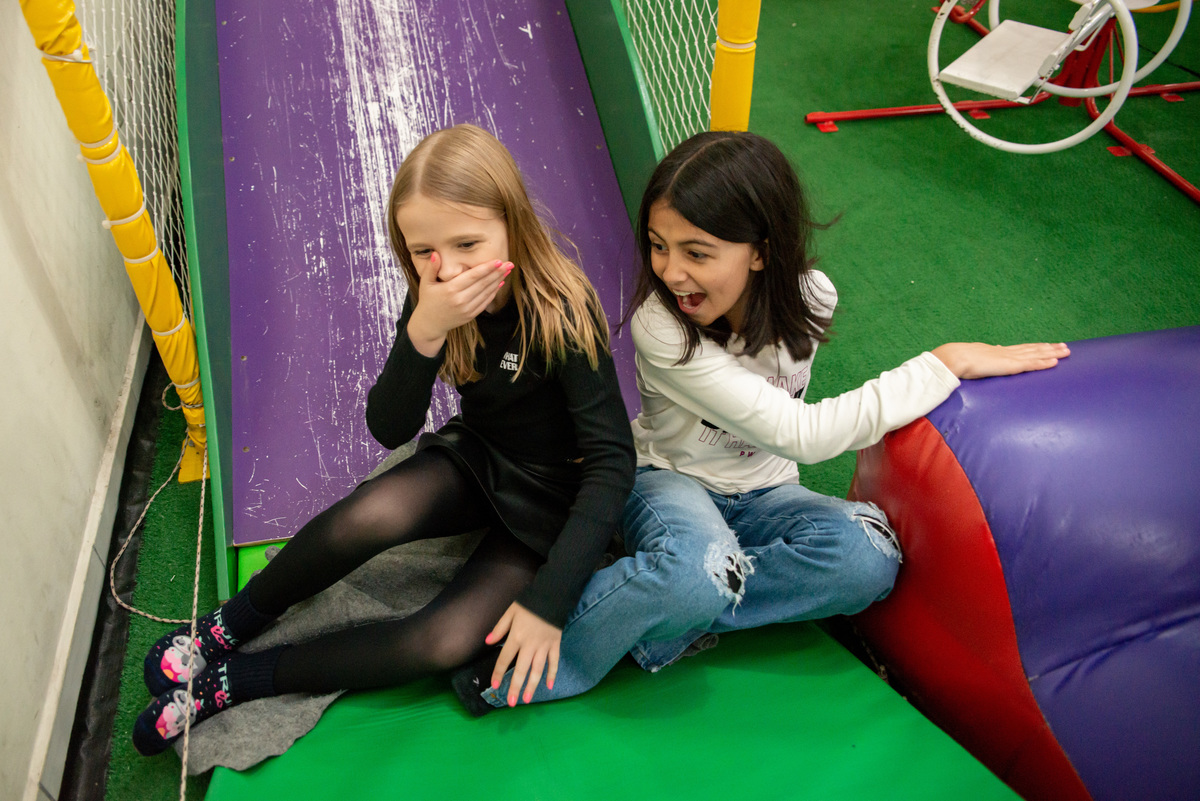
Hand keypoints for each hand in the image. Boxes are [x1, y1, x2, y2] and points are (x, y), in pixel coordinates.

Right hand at [407, 253, 510, 355]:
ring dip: (498, 281)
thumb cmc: (428, 300)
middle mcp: (460, 300)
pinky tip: (500, 283)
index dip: (486, 268)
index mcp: (450, 290)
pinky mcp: (471, 315)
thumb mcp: (426, 283)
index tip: (498, 260)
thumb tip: (435, 253)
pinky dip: (493, 293)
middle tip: (509, 264)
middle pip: (483, 284)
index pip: (472, 276)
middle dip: (497, 273)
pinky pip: (485, 302)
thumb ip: (431, 268)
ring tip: (507, 271)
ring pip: (486, 293)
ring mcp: (467, 309)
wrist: (430, 324)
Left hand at [486, 602, 561, 705]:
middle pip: (521, 669)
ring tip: (526, 699)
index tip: (494, 685)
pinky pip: (554, 662)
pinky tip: (548, 686)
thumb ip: (499, 628)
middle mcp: (530, 645)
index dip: (498, 673)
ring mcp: (544, 646)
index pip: (505, 659)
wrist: (552, 596)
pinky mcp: (555, 645)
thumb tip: (487, 642)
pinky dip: (552, 674)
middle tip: (512, 702)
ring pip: (537, 670)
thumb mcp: (510, 612)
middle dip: (515, 687)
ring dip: (532, 685)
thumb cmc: (529, 603)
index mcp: (516, 637)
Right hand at [932, 342, 1069, 379]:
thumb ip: (984, 359)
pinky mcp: (1010, 365)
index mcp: (998, 351)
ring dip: (1052, 353)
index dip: (1035, 347)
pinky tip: (1055, 362)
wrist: (955, 358)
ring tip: (1066, 351)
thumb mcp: (974, 360)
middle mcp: (1007, 352)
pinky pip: (1031, 364)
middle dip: (1049, 348)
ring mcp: (1009, 358)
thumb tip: (988, 357)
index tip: (1047, 345)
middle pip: (1033, 349)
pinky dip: (1043, 363)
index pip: (1021, 349)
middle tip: (1064, 346)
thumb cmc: (959, 361)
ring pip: (1036, 354)